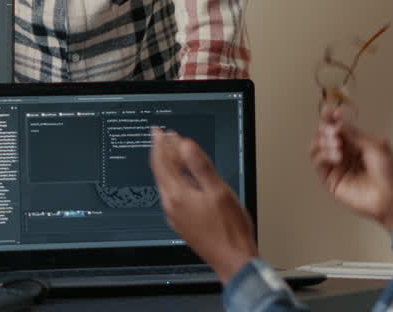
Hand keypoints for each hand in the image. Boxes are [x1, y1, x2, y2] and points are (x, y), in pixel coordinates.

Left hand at [150, 128, 257, 282]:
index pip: (163, 162)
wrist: (233, 261)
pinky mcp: (181, 224)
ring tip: (169, 153)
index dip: (161, 144)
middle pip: (160, 172)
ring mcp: (175, 216)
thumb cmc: (230, 229)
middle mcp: (171, 205)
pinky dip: (172, 180)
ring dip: (166, 166)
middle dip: (160, 152)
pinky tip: (180, 180)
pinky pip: (170, 195)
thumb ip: (200, 166)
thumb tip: (185, 145)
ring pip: (164, 184)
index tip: (160, 131)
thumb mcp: (218, 191)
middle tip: (159, 137)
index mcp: (178, 195)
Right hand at [310, 106, 392, 232]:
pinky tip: (336, 157)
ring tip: (338, 146)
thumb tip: (338, 122)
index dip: (331, 117)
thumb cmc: (390, 173)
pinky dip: (323, 154)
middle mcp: (344, 152)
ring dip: (324, 141)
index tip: (330, 111)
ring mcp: (336, 166)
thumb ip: (354, 134)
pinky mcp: (330, 179)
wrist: (392, 197)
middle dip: (327, 128)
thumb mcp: (376, 146)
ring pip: (317, 146)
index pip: (338, 126)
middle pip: (324, 133)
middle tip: (336, 132)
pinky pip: (318, 162)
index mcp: (356, 143)